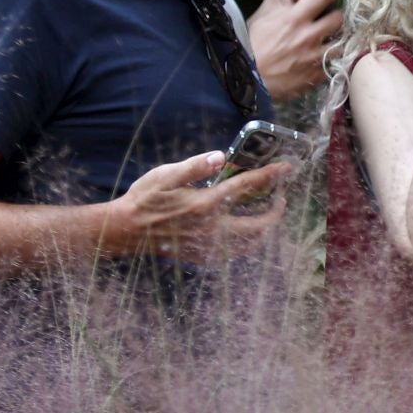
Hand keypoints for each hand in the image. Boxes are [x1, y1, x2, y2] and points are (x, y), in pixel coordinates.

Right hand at [104, 151, 293, 262]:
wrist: (125, 232)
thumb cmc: (143, 200)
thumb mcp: (165, 175)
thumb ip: (195, 166)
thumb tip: (220, 156)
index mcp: (205, 204)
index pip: (248, 187)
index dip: (270, 175)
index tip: (287, 167)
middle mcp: (212, 228)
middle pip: (260, 224)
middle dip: (276, 211)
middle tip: (281, 197)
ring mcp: (210, 246)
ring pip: (251, 243)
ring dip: (266, 229)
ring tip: (269, 214)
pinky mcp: (204, 256)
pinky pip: (236, 253)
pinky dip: (249, 243)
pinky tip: (246, 231)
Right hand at [249, 0, 347, 100]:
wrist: (247, 77)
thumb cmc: (255, 39)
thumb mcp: (269, 7)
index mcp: (292, 16)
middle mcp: (305, 35)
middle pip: (339, 16)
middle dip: (335, 14)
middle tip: (327, 16)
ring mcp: (313, 57)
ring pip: (343, 39)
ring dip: (337, 36)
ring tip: (325, 37)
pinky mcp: (318, 75)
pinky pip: (337, 60)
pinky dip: (333, 56)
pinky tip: (321, 55)